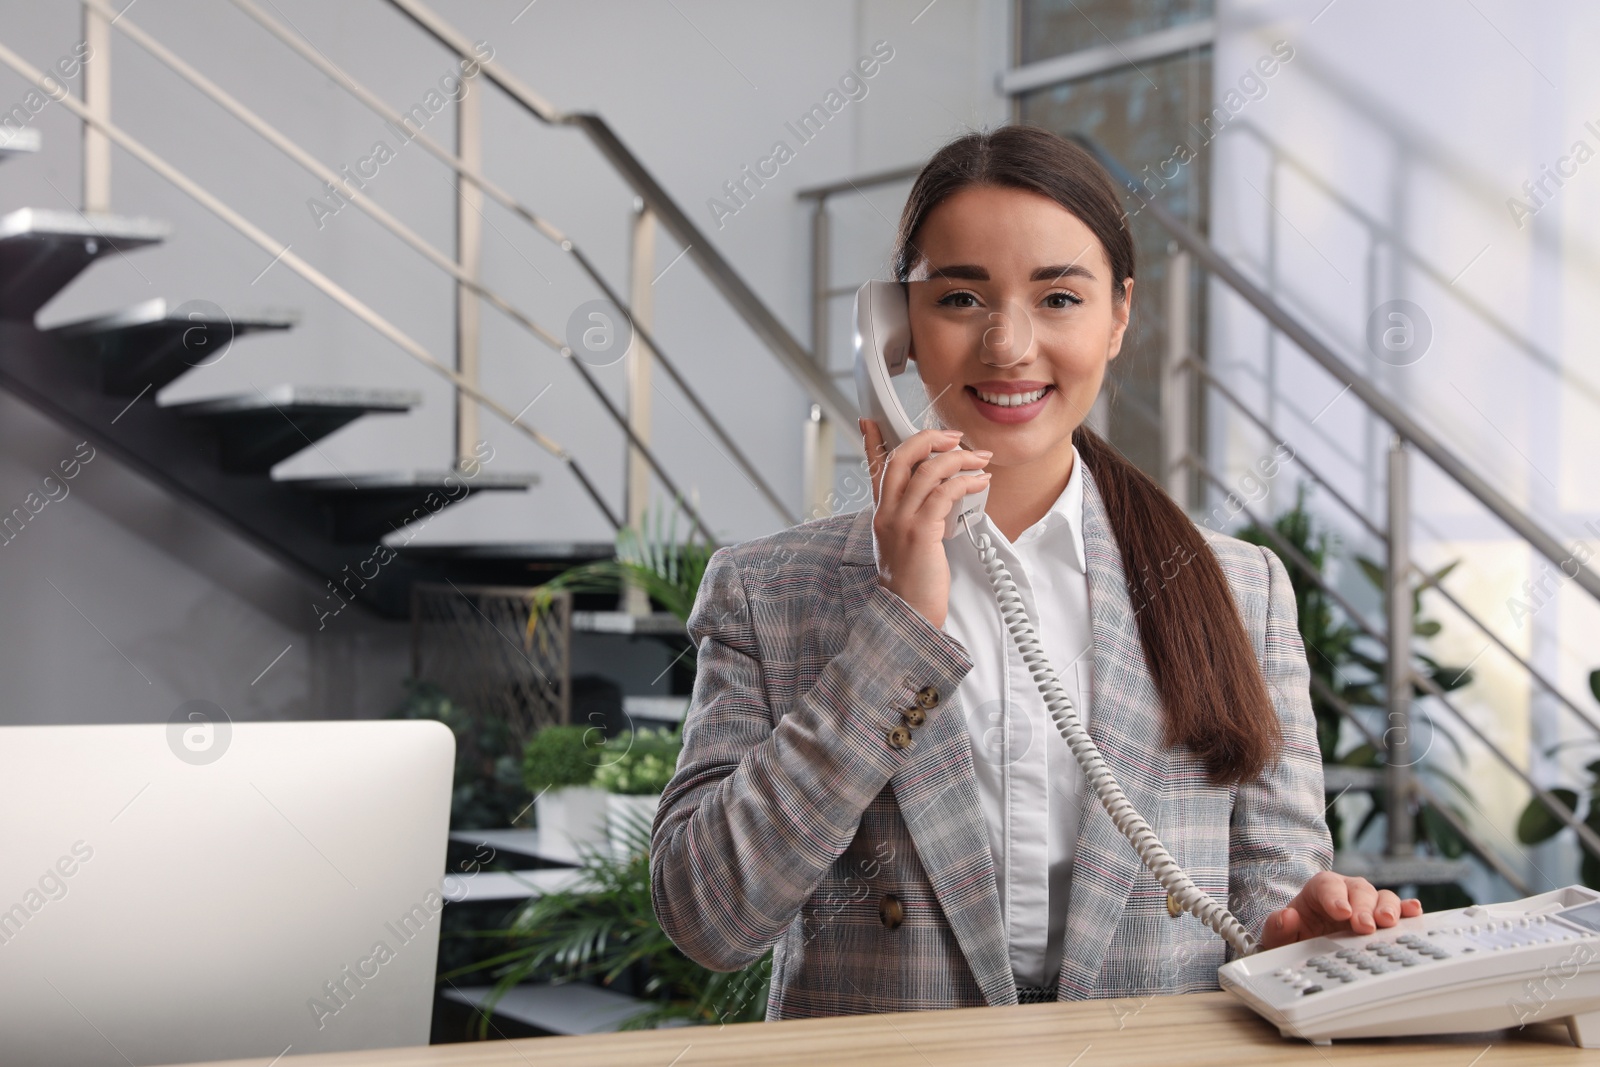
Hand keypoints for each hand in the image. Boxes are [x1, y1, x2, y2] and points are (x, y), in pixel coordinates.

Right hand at [860, 418, 990, 629]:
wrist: (907, 616)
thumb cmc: (912, 584)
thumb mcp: (904, 545)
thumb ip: (913, 518)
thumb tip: (937, 497)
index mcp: (881, 514)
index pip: (874, 469)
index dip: (872, 442)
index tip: (871, 421)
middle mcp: (887, 513)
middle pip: (900, 457)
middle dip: (928, 438)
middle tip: (953, 437)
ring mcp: (901, 522)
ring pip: (927, 470)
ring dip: (959, 458)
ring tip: (979, 459)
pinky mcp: (921, 533)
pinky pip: (944, 493)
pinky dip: (966, 481)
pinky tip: (980, 482)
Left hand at [1258, 871, 1423, 949]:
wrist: (1308, 951)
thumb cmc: (1296, 939)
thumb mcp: (1278, 938)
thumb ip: (1277, 927)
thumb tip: (1286, 916)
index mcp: (1318, 892)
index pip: (1327, 884)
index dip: (1335, 896)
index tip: (1341, 912)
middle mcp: (1345, 893)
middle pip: (1358, 889)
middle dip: (1363, 907)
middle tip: (1364, 926)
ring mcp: (1367, 905)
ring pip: (1381, 896)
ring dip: (1387, 908)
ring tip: (1389, 923)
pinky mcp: (1383, 918)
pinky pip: (1399, 909)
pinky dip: (1407, 910)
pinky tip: (1413, 913)